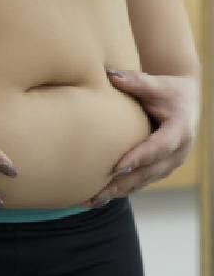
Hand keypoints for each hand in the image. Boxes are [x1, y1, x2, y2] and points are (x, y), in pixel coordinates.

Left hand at [85, 68, 200, 206]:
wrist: (184, 100)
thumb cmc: (167, 89)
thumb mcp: (155, 83)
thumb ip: (135, 80)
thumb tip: (110, 74)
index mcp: (179, 130)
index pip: (158, 147)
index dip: (139, 158)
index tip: (118, 167)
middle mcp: (178, 152)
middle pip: (149, 172)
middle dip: (123, 183)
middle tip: (97, 192)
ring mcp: (169, 164)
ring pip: (143, 182)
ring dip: (118, 193)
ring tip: (91, 201)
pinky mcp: (159, 169)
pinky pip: (140, 183)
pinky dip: (120, 191)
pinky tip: (96, 199)